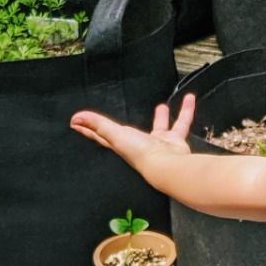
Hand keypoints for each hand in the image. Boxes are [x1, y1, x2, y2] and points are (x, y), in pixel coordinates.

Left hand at [71, 93, 195, 170]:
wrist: (168, 166)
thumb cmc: (142, 154)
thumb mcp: (115, 135)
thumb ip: (98, 125)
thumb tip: (76, 118)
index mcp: (123, 143)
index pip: (102, 135)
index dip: (90, 130)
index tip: (78, 124)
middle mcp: (140, 144)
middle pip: (131, 132)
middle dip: (126, 126)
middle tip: (123, 118)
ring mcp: (159, 143)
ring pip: (161, 126)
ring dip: (161, 116)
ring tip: (162, 106)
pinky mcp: (175, 141)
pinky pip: (181, 122)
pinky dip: (186, 110)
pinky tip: (189, 100)